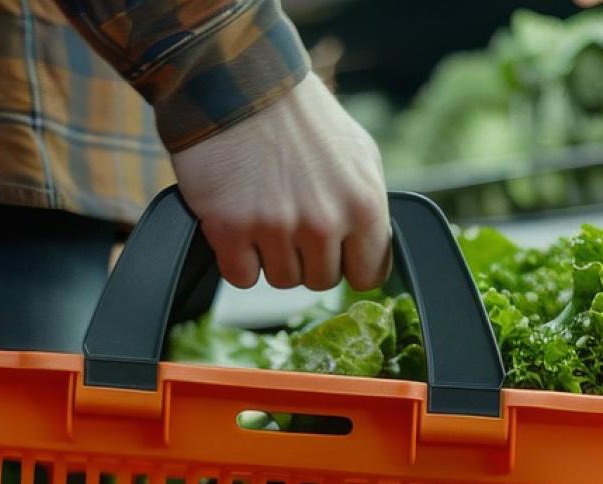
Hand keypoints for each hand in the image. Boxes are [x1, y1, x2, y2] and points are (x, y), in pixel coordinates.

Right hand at [171, 75, 389, 291]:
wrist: (239, 84)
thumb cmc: (299, 117)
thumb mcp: (357, 154)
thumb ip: (367, 205)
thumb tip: (371, 247)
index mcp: (363, 204)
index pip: (368, 274)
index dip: (349, 263)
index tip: (334, 249)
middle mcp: (324, 221)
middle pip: (321, 281)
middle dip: (307, 257)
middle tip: (291, 217)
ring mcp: (276, 227)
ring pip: (281, 280)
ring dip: (271, 256)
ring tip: (264, 211)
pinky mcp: (230, 229)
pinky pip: (240, 276)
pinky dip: (237, 257)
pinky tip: (238, 222)